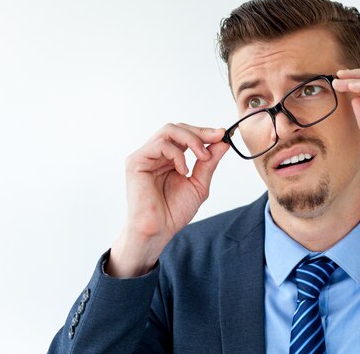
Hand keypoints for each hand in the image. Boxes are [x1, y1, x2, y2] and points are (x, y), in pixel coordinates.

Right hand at [107, 123, 228, 276]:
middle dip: (200, 131)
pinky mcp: (136, 161)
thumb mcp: (199, 183)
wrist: (158, 231)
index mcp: (169, 158)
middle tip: (217, 137)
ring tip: (203, 156)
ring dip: (192, 140)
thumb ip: (208, 162)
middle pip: (177, 128)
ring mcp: (145, 156)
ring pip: (169, 130)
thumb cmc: (174, 212)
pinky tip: (183, 171)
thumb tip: (222, 142)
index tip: (223, 134)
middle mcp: (156, 154)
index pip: (185, 135)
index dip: (204, 132)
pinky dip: (177, 154)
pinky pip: (160, 145)